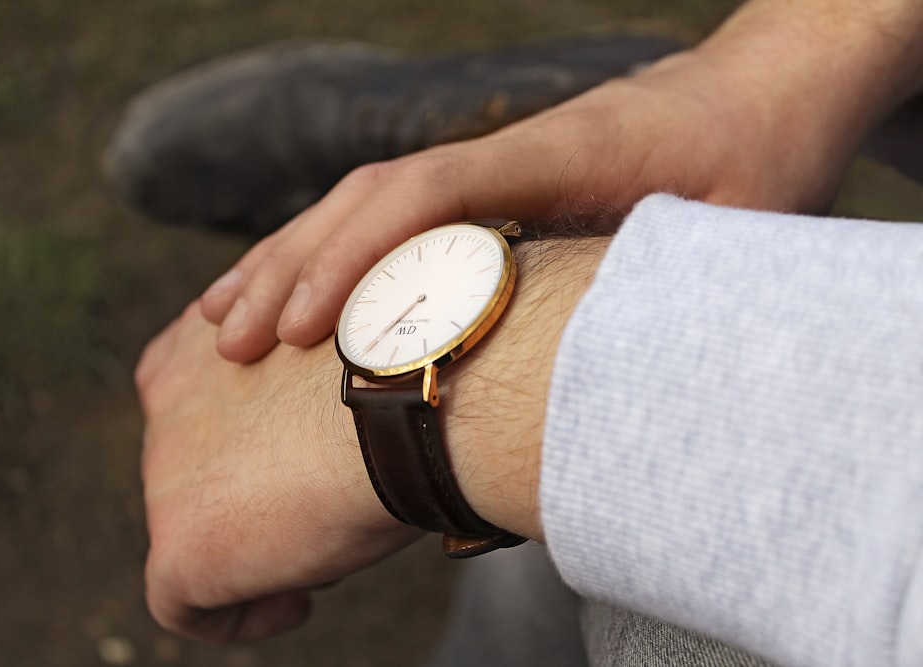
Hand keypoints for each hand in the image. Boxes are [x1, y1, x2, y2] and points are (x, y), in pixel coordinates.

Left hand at [136, 235, 608, 640]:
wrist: (411, 401)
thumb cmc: (402, 362)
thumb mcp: (339, 344)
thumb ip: (305, 371)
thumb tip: (330, 412)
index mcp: (203, 338)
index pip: (185, 389)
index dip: (228, 429)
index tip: (278, 453)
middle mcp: (170, 401)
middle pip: (189, 465)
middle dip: (242, 491)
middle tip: (309, 506)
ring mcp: (167, 475)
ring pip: (198, 530)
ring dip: (252, 545)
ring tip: (321, 545)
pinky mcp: (183, 546)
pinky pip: (188, 605)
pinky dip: (241, 614)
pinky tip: (296, 603)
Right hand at [197, 0, 922, 364]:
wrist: (760, 91)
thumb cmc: (754, 161)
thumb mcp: (736, 225)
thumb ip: (676, 280)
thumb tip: (623, 369)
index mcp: (559, 157)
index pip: (433, 189)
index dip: (361, 250)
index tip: (307, 322)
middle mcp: (506, 155)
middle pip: (374, 194)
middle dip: (296, 262)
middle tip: (231, 341)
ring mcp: (490, 171)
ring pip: (366, 202)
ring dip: (292, 257)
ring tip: (226, 322)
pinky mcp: (488, 192)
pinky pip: (391, 217)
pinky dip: (333, 253)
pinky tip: (295, 296)